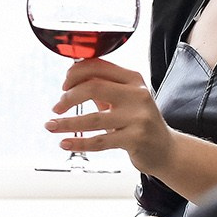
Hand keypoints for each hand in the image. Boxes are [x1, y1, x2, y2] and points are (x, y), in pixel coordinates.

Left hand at [47, 58, 170, 172]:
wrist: (166, 150)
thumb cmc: (139, 122)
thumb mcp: (125, 99)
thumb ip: (102, 88)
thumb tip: (71, 78)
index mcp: (133, 79)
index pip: (99, 67)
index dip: (75, 73)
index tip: (63, 85)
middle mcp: (137, 95)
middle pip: (94, 88)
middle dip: (68, 98)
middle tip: (56, 108)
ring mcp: (138, 118)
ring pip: (93, 118)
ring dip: (66, 123)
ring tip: (50, 125)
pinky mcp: (135, 139)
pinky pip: (100, 141)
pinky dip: (78, 143)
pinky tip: (64, 143)